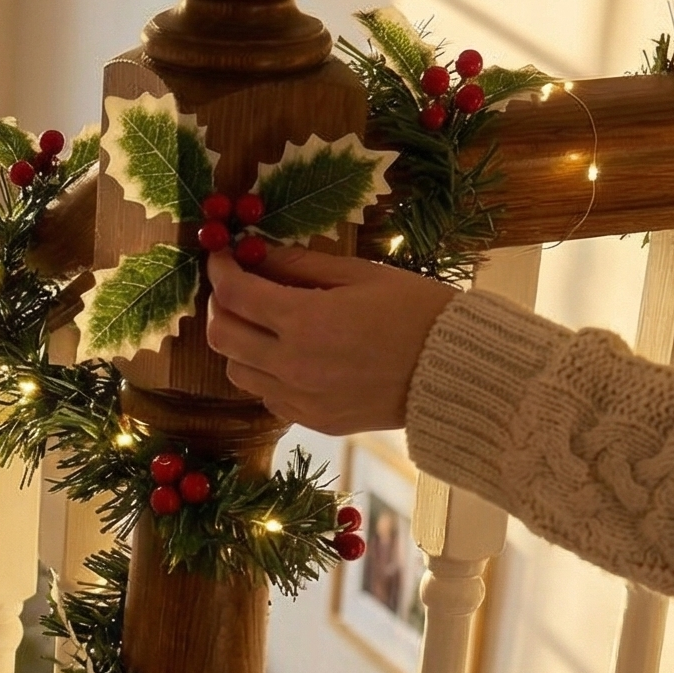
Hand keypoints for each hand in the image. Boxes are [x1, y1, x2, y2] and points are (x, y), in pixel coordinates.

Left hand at [204, 245, 454, 432]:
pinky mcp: (310, 420)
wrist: (454, 372)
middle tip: (235, 287)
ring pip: (237, 371)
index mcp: (305, 321)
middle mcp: (292, 365)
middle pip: (222, 336)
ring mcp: (299, 398)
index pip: (235, 294)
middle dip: (220, 305)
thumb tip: (258, 252)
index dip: (219, 269)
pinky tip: (287, 355)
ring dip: (238, 343)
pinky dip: (264, 373)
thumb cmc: (415, 311)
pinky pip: (266, 396)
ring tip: (262, 324)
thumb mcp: (361, 274)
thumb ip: (302, 264)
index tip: (220, 255)